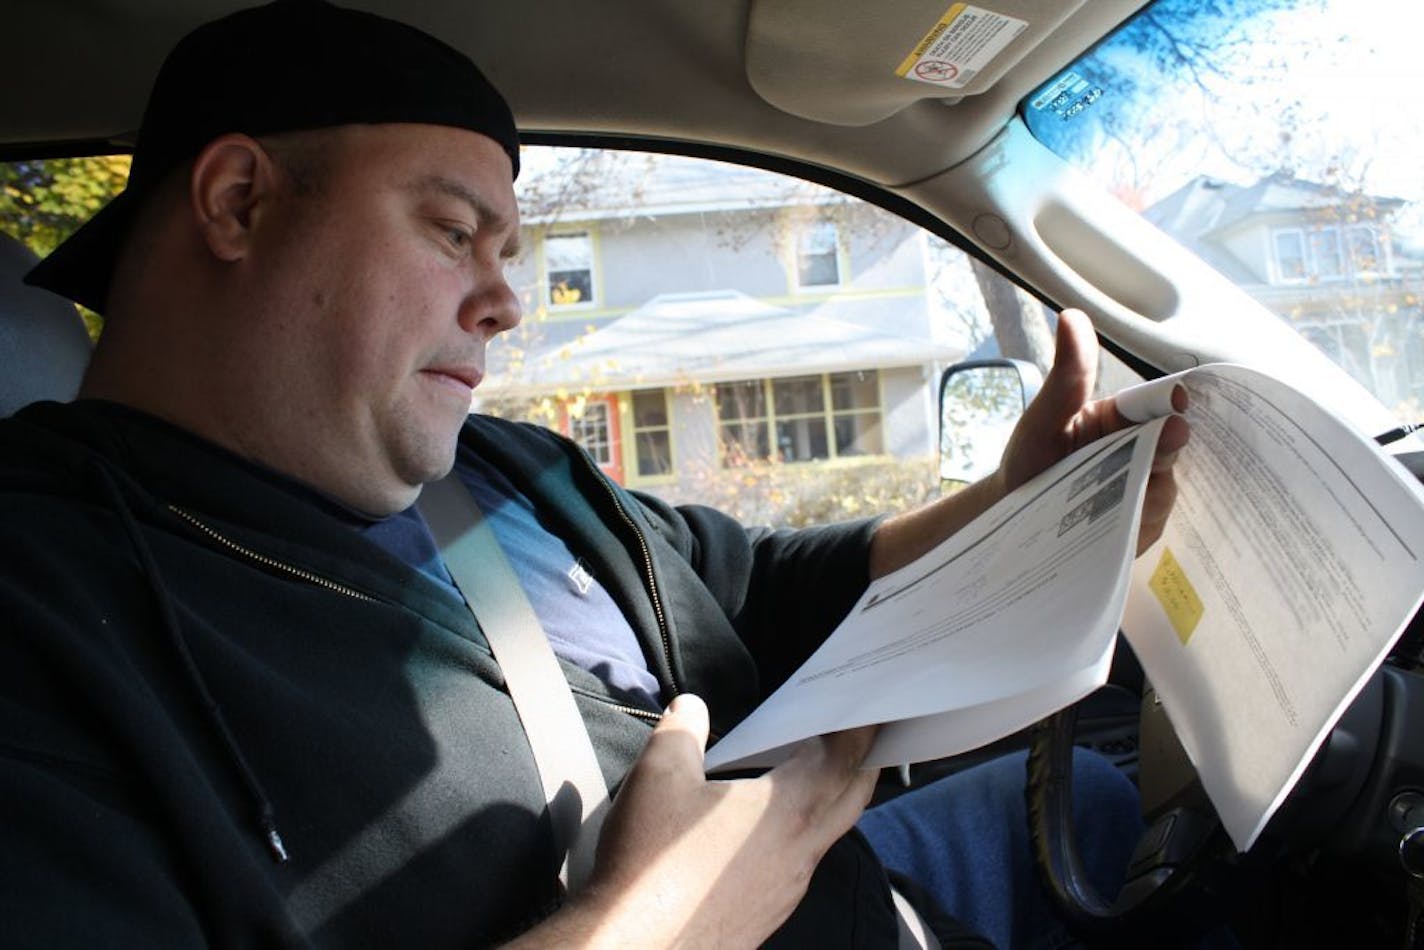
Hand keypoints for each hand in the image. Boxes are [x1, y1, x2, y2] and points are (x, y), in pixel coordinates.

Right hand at [519, 694, 878, 946]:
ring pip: (827, 836)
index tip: (872, 709)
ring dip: (831, 801)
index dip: (861, 729)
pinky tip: (767, 831)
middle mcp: (802, 851)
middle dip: (863, 763)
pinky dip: (801, 834)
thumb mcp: (659, 776)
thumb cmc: (653, 863)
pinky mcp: (769, 914)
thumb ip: (681, 730)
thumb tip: (690, 708)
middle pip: (852, 798)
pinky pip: (800, 864)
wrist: (637, 947)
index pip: (845, 759)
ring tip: (816, 775)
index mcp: (790, 809)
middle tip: (864, 736)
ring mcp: (789, 889)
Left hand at [998, 309, 1188, 554]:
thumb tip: (1073, 318)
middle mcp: (1141, 451)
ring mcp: (1144, 492)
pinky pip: (1149, 529)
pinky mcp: (1137, 528)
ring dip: (1143, 498)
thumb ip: (1068, 377)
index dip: (1174, 406)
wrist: (1008, 516)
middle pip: (1170, 450)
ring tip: (1106, 504)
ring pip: (1163, 493)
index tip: (1177, 408)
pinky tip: (1109, 530)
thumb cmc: (1029, 459)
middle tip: (1154, 456)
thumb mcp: (1044, 419)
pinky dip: (1133, 529)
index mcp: (1124, 418)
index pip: (1162, 404)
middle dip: (1163, 455)